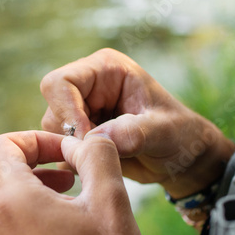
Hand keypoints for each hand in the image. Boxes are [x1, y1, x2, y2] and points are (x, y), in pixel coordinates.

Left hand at [0, 131, 147, 234]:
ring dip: (22, 189)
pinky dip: (17, 219)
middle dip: (27, 161)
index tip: (65, 154)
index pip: (1, 145)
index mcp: (10, 203)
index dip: (35, 140)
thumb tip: (84, 139)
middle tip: (64, 174)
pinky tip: (52, 234)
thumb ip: (97, 155)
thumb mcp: (111, 202)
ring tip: (63, 199)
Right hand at [40, 48, 234, 197]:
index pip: (60, 82)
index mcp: (105, 70)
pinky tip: (103, 164)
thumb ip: (133, 133)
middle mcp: (87, 88)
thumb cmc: (179, 135)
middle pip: (53, 111)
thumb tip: (96, 139)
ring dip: (76, 152)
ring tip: (111, 158)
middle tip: (102, 154)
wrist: (181, 159)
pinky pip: (60, 151)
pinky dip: (76, 162)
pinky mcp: (78, 136)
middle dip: (73, 137)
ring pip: (53, 133)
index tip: (88, 138)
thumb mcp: (164, 131)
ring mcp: (81, 112)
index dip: (67, 111)